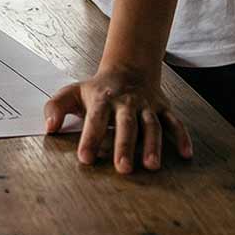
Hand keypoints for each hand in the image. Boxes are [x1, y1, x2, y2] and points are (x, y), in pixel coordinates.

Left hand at [44, 66, 193, 173]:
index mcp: (102, 99)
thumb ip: (56, 107)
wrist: (129, 67)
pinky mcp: (163, 109)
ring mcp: (147, 106)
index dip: (90, 138)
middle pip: (126, 125)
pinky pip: (175, 122)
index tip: (85, 158)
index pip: (95, 119)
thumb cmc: (97, 88)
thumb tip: (49, 127)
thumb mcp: (72, 92)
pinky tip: (186, 154)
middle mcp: (126, 103)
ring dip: (153, 145)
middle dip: (125, 146)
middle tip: (123, 168)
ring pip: (152, 125)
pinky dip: (182, 137)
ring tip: (151, 166)